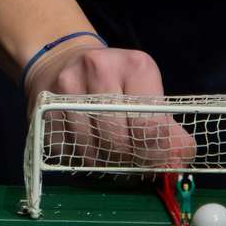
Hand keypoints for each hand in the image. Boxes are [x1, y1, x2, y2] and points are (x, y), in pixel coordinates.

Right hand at [24, 37, 195, 171]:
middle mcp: (100, 67)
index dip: (155, 154)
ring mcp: (68, 85)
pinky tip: (83, 145)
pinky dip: (76, 158)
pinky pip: (65, 150)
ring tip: (107, 155)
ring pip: (91, 150)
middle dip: (128, 162)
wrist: (63, 59)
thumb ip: (168, 130)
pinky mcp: (45, 103)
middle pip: (119, 141)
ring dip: (101, 164)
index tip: (155, 165)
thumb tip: (180, 163)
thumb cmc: (114, 83)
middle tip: (130, 164)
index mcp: (135, 65)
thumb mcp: (145, 93)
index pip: (151, 124)